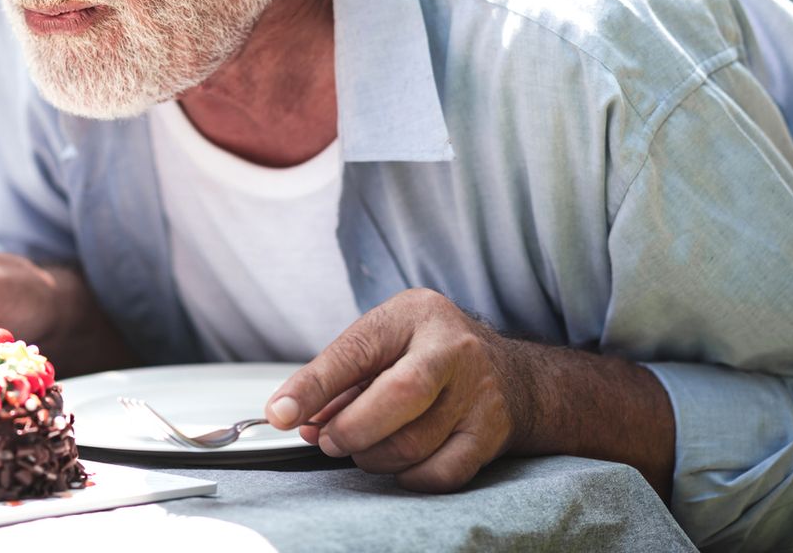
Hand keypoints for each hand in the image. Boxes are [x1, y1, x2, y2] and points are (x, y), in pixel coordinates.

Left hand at [265, 289, 534, 491]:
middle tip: (327, 441)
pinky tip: (398, 467)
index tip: (281, 414)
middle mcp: (453, 349)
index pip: (356, 350)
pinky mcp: (491, 432)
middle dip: (351, 429)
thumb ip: (340, 378)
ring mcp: (478, 392)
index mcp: (414, 315)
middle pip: (398, 396)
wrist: (512, 375)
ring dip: (373, 457)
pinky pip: (441, 472)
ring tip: (361, 450)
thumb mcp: (386, 342)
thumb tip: (295, 417)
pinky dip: (409, 478)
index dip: (313, 386)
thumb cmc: (430, 354)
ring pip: (415, 442)